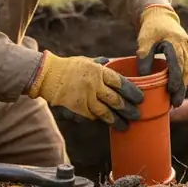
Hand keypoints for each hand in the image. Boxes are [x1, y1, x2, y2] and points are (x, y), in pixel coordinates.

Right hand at [28, 51, 143, 130]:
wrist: (47, 75)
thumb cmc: (68, 67)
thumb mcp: (86, 61)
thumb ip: (100, 64)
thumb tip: (112, 62)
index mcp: (99, 71)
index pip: (121, 82)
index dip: (132, 91)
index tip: (140, 98)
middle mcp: (94, 85)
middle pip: (116, 99)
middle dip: (128, 109)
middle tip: (137, 115)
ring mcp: (86, 98)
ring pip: (106, 112)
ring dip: (117, 120)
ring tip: (125, 125)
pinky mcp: (78, 108)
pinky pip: (92, 116)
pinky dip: (100, 119)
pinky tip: (107, 122)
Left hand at [136, 4, 187, 106]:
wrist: (161, 15)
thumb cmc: (150, 29)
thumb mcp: (144, 41)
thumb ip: (144, 58)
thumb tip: (143, 78)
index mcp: (175, 42)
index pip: (177, 64)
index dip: (175, 79)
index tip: (171, 92)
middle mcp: (186, 45)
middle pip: (185, 70)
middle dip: (181, 88)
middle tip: (175, 104)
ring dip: (183, 86)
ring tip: (176, 101)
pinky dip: (183, 79)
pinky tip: (178, 90)